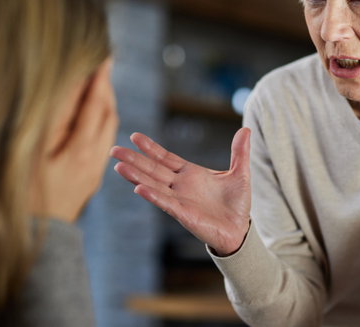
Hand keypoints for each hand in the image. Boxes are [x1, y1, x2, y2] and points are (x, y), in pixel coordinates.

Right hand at [29, 58, 118, 222]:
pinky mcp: (92, 177)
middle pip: (107, 114)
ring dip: (106, 104)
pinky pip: (104, 141)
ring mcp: (96, 169)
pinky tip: (93, 116)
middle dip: (106, 88)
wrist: (38, 238)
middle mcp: (95, 158)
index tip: (103, 58)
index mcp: (80, 150)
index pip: (94, 105)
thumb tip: (67, 91)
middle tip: (103, 66)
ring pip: (109, 129)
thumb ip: (52, 122)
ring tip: (99, 85)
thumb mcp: (33, 155)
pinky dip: (102, 121)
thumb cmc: (26, 196)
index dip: (98, 80)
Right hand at [110, 128, 250, 255]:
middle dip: (134, 159)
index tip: (135, 137)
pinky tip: (139, 188)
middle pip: (152, 169)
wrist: (240, 230)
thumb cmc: (237, 204)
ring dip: (136, 176)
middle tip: (114, 149)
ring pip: (153, 184)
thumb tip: (246, 129)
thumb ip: (239, 152)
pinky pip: (165, 202)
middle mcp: (180, 185)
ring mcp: (179, 199)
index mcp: (190, 173)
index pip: (165, 158)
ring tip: (118, 166)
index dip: (150, 148)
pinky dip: (152, 195)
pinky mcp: (183, 213)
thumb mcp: (240, 173)